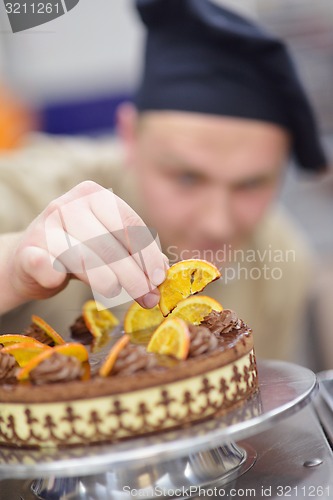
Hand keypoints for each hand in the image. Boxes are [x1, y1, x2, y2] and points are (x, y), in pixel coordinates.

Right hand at [4, 181, 167, 311]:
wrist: (29, 258)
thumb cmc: (78, 249)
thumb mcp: (107, 243)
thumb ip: (134, 253)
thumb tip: (163, 272)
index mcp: (93, 194)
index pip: (128, 223)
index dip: (147, 253)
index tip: (159, 278)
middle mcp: (68, 204)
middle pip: (110, 244)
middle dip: (133, 275)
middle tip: (147, 297)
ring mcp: (45, 226)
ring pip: (84, 258)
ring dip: (107, 281)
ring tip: (118, 294)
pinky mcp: (26, 251)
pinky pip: (45, 264)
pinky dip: (53, 274)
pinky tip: (58, 280)